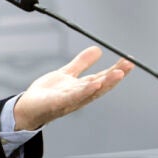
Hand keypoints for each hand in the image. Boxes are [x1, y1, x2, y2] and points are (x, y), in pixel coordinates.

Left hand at [13, 46, 133, 130]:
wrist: (28, 108)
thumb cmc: (48, 93)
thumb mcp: (67, 73)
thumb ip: (81, 63)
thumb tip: (97, 49)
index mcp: (83, 88)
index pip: (103, 78)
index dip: (117, 70)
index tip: (129, 60)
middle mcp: (80, 96)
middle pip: (101, 85)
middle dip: (116, 76)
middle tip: (129, 64)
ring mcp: (70, 101)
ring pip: (91, 91)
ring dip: (106, 83)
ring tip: (118, 73)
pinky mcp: (57, 103)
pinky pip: (73, 97)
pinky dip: (85, 91)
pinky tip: (94, 84)